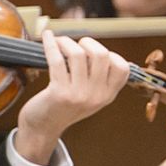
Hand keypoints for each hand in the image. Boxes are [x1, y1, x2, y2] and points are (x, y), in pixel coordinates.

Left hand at [15, 31, 130, 164]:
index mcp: (108, 96)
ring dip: (67, 42)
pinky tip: (48, 37)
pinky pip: (57, 59)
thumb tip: (96, 46)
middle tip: (77, 45)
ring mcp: (78, 95)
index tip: (94, 53)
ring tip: (60, 43)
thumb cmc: (64, 107)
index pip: (122, 67)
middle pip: (101, 54)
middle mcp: (96, 96)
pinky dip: (51, 44)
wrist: (43, 128)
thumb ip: (99, 78)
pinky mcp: (59, 92)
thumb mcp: (90, 97)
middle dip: (88, 43)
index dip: (110, 54)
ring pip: (78, 54)